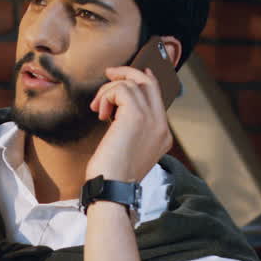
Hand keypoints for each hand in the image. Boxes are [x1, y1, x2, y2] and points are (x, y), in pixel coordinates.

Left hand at [85, 66, 172, 182]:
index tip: (124, 75)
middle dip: (128, 73)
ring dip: (108, 91)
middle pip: (150, 83)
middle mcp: (161, 125)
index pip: (157, 96)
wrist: (111, 187)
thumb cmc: (112, 174)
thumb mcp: (128, 149)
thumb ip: (131, 128)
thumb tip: (117, 109)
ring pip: (132, 84)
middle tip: (109, 73)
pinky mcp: (136, 115)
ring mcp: (152, 119)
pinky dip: (106, 95)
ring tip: (98, 109)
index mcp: (163, 134)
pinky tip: (100, 113)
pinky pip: (121, 89)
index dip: (142, 80)